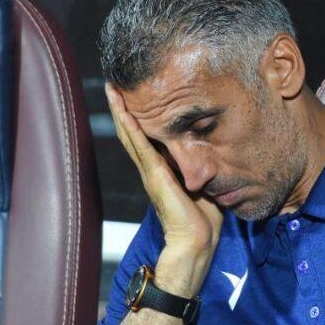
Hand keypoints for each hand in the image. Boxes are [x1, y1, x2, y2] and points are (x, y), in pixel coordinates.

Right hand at [105, 84, 222, 291]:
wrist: (197, 241)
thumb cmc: (203, 218)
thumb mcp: (204, 183)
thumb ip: (201, 167)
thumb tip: (212, 153)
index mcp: (162, 169)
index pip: (146, 137)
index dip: (138, 116)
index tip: (133, 95)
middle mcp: (151, 168)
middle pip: (132, 132)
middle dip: (123, 108)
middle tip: (114, 84)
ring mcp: (150, 172)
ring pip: (131, 136)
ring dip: (121, 112)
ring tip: (112, 89)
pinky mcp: (156, 177)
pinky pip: (140, 147)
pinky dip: (130, 129)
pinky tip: (123, 112)